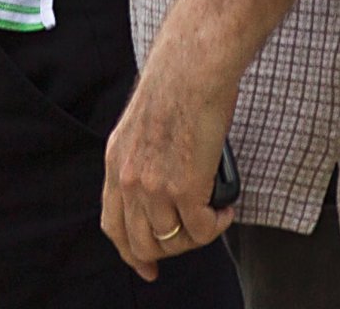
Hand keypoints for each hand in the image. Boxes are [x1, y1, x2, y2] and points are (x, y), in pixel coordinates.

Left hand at [100, 34, 239, 279]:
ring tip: (215, 214)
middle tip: (194, 239)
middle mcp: (128, 180)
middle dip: (169, 252)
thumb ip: (142, 160)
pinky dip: (218, 224)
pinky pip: (202, 229)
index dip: (130, 252)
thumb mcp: (140, 128)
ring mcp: (153, 187)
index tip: (146, 267)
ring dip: (199, 235)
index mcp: (114, 164)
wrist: (190, 71)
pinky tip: (226, 208)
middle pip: (141, 243)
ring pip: (175, 241)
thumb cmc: (176, 89)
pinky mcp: (183, 188)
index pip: (113, 225)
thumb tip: (162, 188)